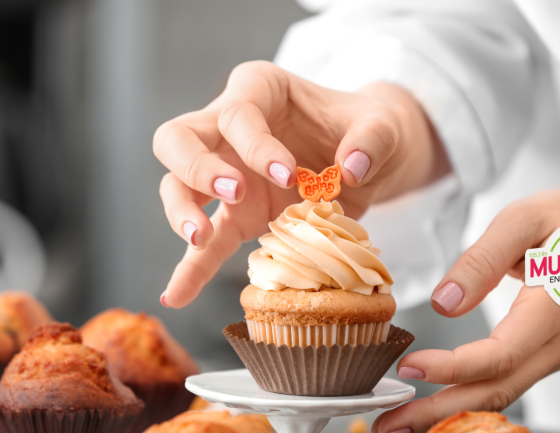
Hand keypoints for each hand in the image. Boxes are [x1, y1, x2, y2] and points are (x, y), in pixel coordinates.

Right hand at [154, 61, 448, 307]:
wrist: (372, 157)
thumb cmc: (368, 129)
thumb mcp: (382, 125)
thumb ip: (372, 139)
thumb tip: (352, 168)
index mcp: (260, 90)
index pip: (238, 112)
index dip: (256, 143)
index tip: (288, 173)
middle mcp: (229, 128)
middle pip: (178, 138)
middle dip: (196, 166)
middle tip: (233, 192)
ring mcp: (227, 173)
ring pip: (176, 186)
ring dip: (182, 211)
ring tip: (201, 237)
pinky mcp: (237, 215)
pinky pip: (205, 242)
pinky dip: (191, 268)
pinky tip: (178, 295)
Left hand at [373, 184, 559, 431]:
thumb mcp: (526, 220)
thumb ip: (483, 260)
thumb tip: (445, 303)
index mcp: (553, 310)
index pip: (499, 355)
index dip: (451, 367)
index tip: (409, 367)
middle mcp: (556, 344)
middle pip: (495, 390)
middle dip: (439, 412)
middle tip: (389, 423)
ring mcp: (551, 355)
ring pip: (498, 394)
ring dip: (448, 412)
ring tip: (401, 421)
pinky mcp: (540, 355)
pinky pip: (503, 384)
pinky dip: (466, 398)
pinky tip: (435, 404)